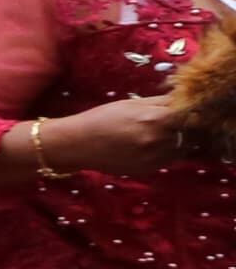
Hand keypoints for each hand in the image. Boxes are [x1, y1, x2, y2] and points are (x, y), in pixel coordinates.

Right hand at [31, 95, 180, 175]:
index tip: (184, 110)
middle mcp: (159, 140)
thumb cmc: (101, 118)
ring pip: (182, 149)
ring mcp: (155, 158)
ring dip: (178, 141)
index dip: (190, 112)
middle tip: (172, 122)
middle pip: (190, 133)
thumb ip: (160, 102)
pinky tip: (149, 146)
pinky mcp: (149, 169)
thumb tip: (183, 99)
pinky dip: (166, 152)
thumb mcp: (131, 104)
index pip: (191, 115)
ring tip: (160, 134)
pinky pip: (168, 160)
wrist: (77, 145)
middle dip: (185, 127)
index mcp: (156, 119)